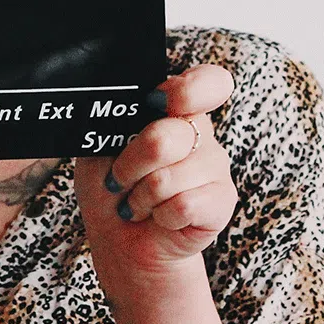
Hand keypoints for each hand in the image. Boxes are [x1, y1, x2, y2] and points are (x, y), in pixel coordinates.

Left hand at [74, 65, 236, 281]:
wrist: (121, 240)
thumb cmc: (111, 187)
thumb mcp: (100, 148)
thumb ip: (114, 122)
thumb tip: (123, 105)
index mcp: (174, 109)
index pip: (208, 83)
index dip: (189, 89)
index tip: (157, 101)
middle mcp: (200, 132)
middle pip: (166, 137)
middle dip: (130, 165)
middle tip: (119, 179)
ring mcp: (216, 166)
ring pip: (169, 178)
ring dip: (141, 197)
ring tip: (139, 202)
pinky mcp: (223, 200)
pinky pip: (184, 205)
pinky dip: (160, 216)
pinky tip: (160, 218)